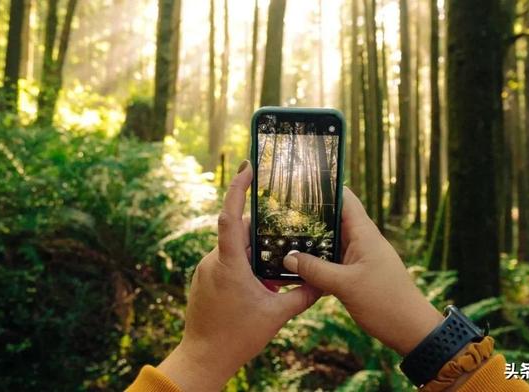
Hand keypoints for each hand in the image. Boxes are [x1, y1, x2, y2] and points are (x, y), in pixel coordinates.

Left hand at [158, 160, 320, 390]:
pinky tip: (259, 282)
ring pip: (233, 248)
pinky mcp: (203, 280)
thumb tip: (324, 283)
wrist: (203, 358)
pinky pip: (226, 261)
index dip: (237, 188)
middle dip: (262, 233)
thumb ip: (302, 295)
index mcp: (229, 264)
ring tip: (275, 268)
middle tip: (284, 233)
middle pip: (239, 232)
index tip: (247, 167)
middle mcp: (213, 261)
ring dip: (254, 253)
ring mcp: (205, 270)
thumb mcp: (276, 315)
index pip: (230, 216)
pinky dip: (244, 264)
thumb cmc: (236, 337)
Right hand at [282, 187, 442, 354]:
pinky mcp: (357, 273)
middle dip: (311, 217)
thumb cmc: (386, 303)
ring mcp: (360, 257)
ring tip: (284, 237)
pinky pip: (334, 261)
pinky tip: (300, 266)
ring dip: (313, 242)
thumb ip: (315, 270)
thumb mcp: (346, 285)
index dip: (326, 189)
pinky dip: (319, 262)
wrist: (411, 330)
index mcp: (365, 234)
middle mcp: (363, 241)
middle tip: (282, 214)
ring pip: (332, 242)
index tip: (300, 184)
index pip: (345, 199)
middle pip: (334, 220)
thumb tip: (289, 257)